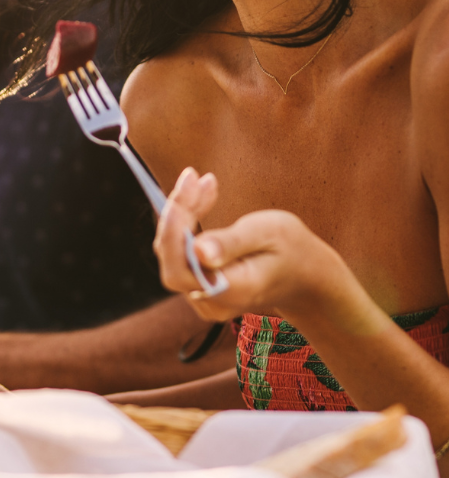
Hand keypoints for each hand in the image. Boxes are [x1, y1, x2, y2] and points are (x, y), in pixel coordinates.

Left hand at [155, 167, 346, 321]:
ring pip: (174, 252)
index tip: (185, 188)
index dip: (172, 230)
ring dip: (183, 212)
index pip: (181, 268)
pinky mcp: (200, 285)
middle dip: (178, 213)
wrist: (305, 275)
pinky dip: (186, 221)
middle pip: (172, 258)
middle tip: (193, 177)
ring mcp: (204, 297)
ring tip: (205, 184)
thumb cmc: (291, 250)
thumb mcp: (269, 235)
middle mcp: (212, 301)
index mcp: (232, 290)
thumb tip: (199, 251)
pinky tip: (203, 198)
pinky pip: (180, 252)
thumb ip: (232, 243)